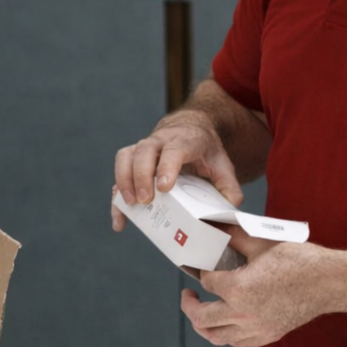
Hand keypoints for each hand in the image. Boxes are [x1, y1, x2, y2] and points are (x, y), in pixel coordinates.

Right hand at [111, 110, 241, 231]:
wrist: (190, 127)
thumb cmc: (205, 149)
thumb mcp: (223, 164)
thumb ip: (229, 187)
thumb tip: (229, 210)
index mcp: (185, 140)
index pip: (173, 150)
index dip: (166, 167)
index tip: (164, 188)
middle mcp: (161, 139)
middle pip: (144, 151)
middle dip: (141, 176)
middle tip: (145, 201)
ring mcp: (144, 146)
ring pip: (126, 156)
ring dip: (124, 181)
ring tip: (129, 205)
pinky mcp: (132, 157)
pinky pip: (119, 171)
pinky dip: (117, 194)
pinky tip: (120, 219)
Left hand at [181, 229, 346, 346]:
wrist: (330, 282)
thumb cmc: (301, 262)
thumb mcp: (263, 242)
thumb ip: (236, 236)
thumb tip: (219, 228)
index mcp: (239, 289)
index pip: (208, 282)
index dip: (202, 272)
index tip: (201, 267)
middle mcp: (243, 314)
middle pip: (202, 318)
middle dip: (189, 306)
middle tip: (188, 296)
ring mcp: (256, 328)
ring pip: (217, 337)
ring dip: (203, 327)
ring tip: (200, 314)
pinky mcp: (268, 334)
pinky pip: (238, 343)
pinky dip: (226, 335)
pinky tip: (226, 325)